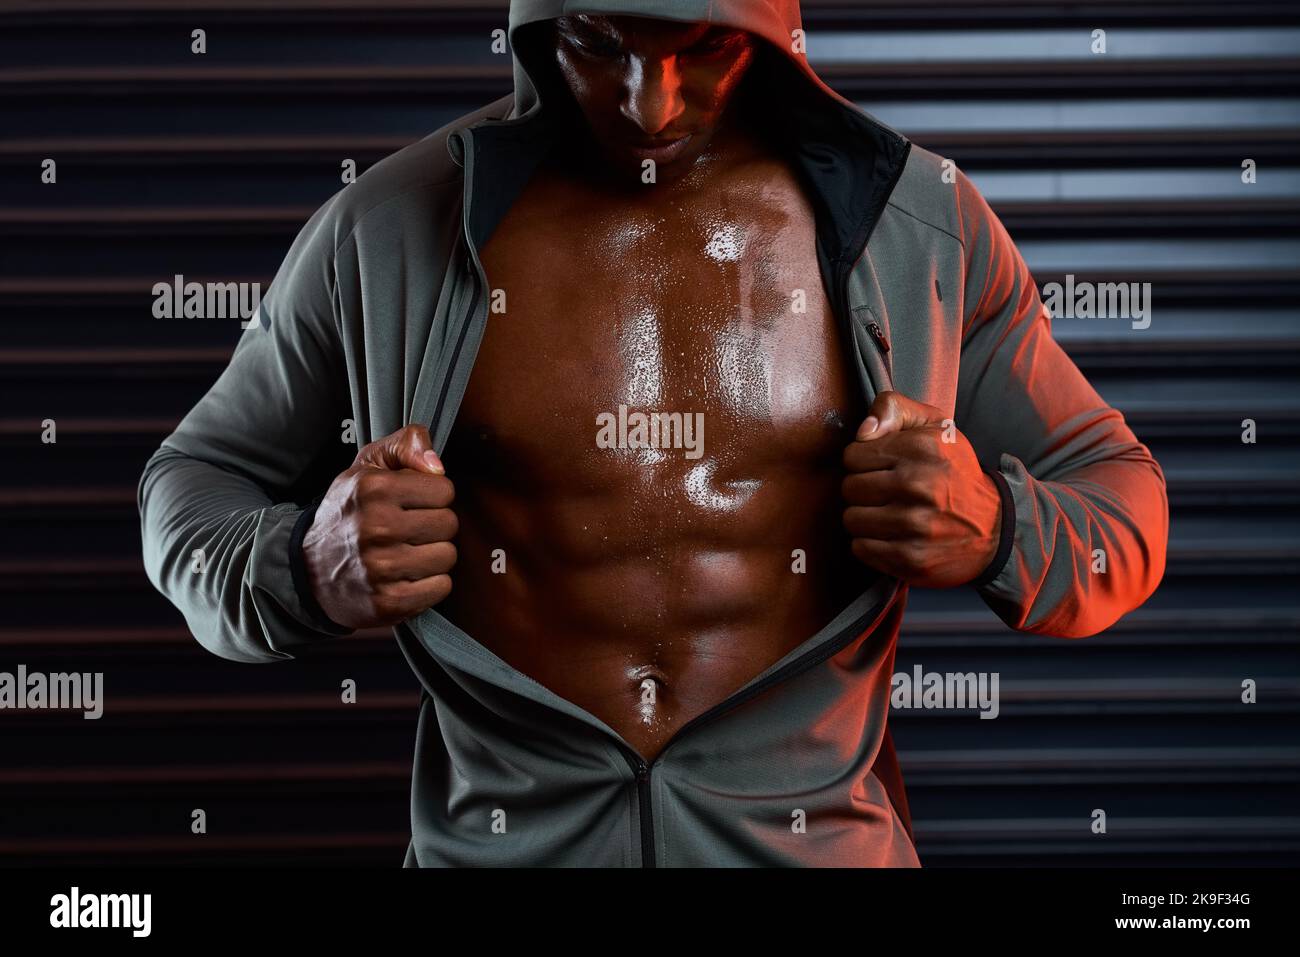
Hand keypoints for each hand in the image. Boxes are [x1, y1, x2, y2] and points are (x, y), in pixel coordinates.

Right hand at [302, 424, 456, 628]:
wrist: (308, 569)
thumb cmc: (350, 511)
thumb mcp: (368, 465)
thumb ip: (406, 444)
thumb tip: (438, 465)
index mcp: (372, 489)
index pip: (445, 489)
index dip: (432, 495)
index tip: (413, 502)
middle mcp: (375, 527)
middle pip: (449, 523)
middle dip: (434, 524)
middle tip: (409, 529)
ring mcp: (380, 568)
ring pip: (447, 556)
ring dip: (433, 555)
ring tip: (407, 551)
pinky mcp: (387, 601)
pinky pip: (440, 588)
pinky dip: (430, 583)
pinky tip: (407, 575)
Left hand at [842, 391, 1000, 587]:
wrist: (997, 528)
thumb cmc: (956, 474)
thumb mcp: (936, 426)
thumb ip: (893, 409)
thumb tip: (863, 431)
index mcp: (922, 449)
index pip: (853, 455)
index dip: (862, 461)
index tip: (881, 467)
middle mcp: (919, 486)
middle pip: (849, 488)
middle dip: (862, 489)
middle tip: (884, 492)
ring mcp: (915, 526)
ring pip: (851, 519)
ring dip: (864, 518)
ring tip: (888, 514)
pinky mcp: (910, 558)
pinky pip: (861, 548)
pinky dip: (870, 543)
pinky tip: (892, 535)